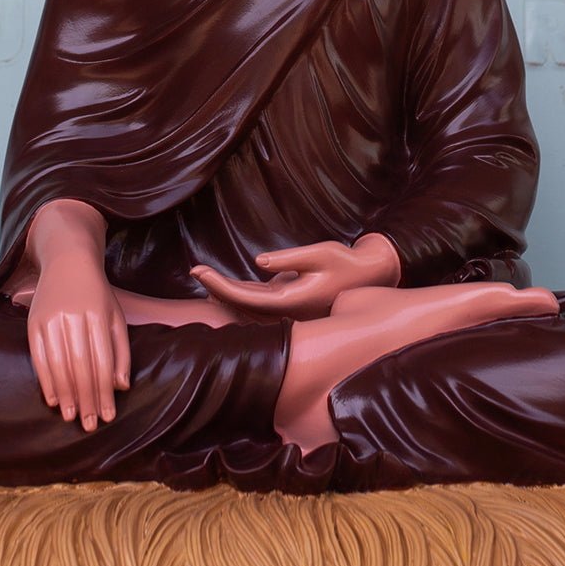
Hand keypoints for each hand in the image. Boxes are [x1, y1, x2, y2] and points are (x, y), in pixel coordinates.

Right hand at [20, 200, 130, 430]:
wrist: (68, 262)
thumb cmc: (97, 294)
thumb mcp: (117, 317)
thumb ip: (121, 352)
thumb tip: (121, 386)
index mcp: (99, 316)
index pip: (103, 362)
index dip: (104, 392)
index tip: (107, 415)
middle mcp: (74, 317)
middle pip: (81, 366)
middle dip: (86, 398)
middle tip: (89, 424)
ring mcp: (51, 319)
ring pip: (59, 364)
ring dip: (66, 394)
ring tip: (72, 416)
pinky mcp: (33, 322)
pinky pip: (38, 357)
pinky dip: (46, 380)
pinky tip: (54, 399)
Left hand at [190, 234, 400, 319]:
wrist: (369, 277)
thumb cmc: (346, 263)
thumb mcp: (321, 253)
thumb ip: (289, 258)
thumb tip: (258, 262)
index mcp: (290, 302)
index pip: (244, 298)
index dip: (219, 286)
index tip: (198, 270)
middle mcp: (286, 312)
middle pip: (241, 305)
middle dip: (216, 289)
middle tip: (194, 270)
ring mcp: (287, 309)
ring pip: (247, 307)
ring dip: (225, 294)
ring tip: (204, 276)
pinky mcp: (289, 302)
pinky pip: (257, 301)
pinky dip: (239, 294)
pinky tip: (224, 284)